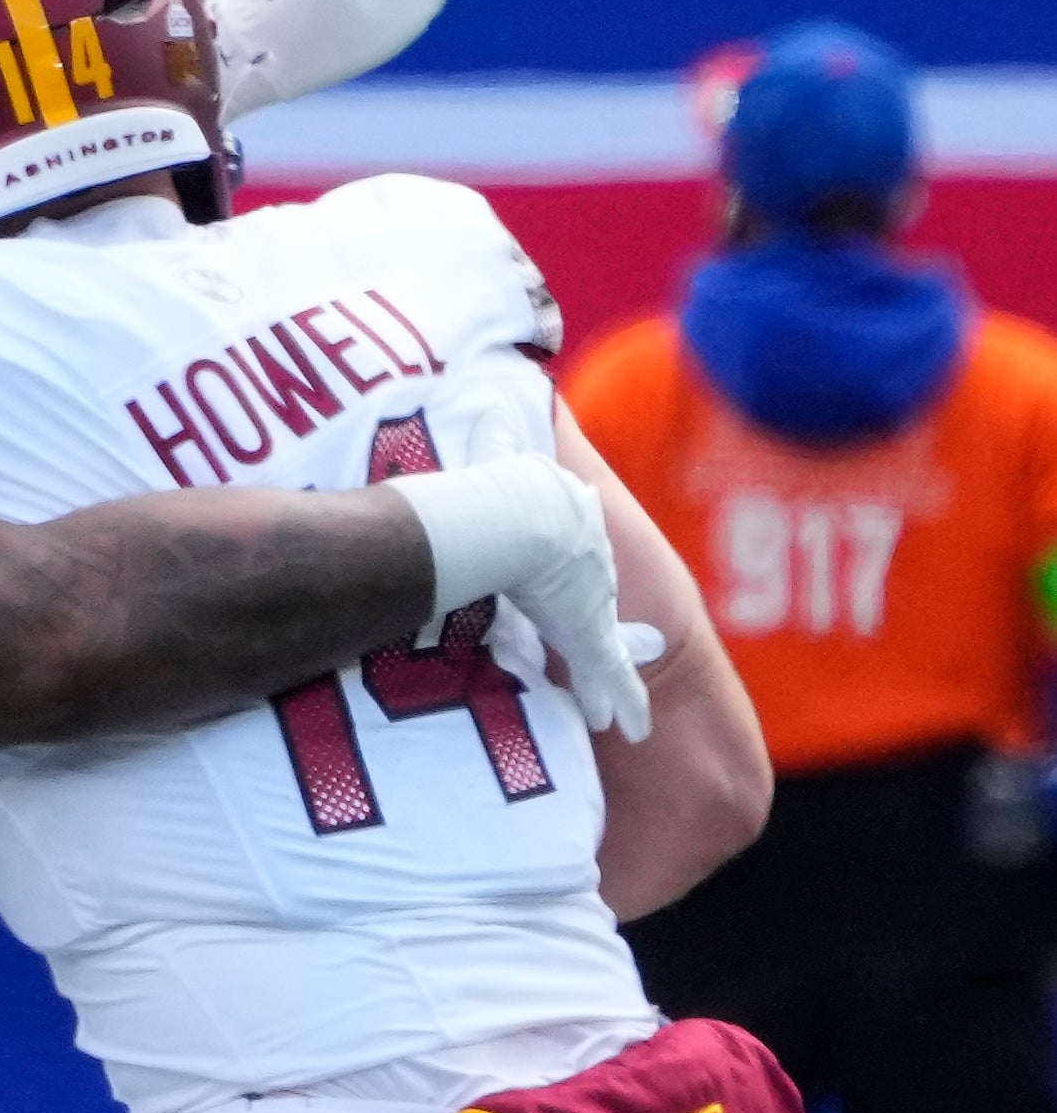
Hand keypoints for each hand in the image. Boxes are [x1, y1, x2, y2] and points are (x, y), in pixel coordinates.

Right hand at [383, 428, 651, 742]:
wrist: (527, 516)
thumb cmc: (502, 485)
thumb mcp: (496, 448)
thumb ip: (492, 426)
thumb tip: (483, 386)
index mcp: (565, 535)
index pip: (573, 562)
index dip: (568, 580)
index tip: (563, 592)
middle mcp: (586, 571)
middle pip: (595, 606)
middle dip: (597, 630)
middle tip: (595, 648)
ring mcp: (594, 606)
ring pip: (608, 651)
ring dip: (609, 681)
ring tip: (608, 712)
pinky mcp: (593, 640)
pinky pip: (613, 680)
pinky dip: (624, 703)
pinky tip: (630, 727)